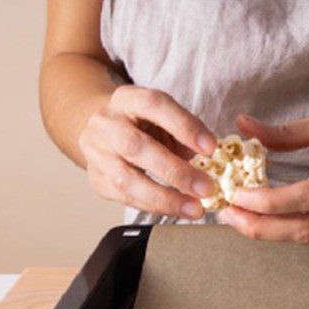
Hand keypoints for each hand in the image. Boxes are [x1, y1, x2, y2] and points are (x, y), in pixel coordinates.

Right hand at [79, 85, 216, 218]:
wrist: (104, 130)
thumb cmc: (145, 125)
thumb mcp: (165, 117)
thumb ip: (187, 133)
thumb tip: (213, 159)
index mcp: (128, 99)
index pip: (154, 105)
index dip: (184, 126)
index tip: (211, 148)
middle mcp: (106, 123)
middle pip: (136, 147)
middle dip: (176, 171)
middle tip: (206, 188)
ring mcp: (96, 153)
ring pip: (126, 179)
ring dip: (165, 198)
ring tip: (194, 208)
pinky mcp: (96, 179)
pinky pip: (125, 197)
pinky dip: (155, 206)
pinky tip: (177, 209)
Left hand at [218, 105, 308, 242]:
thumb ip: (289, 131)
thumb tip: (243, 127)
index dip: (270, 201)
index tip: (237, 192)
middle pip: (308, 228)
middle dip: (261, 227)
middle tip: (225, 214)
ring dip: (270, 232)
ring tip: (238, 217)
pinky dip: (287, 227)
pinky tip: (265, 215)